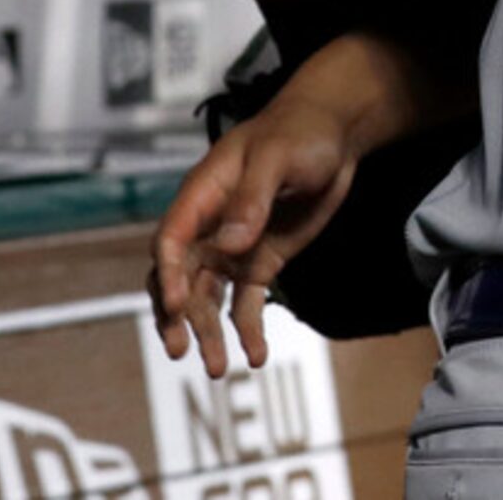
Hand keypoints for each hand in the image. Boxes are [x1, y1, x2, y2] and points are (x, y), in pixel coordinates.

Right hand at [149, 95, 359, 376]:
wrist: (333, 135)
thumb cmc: (299, 133)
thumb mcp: (277, 157)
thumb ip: (253, 198)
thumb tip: (231, 243)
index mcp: (201, 197)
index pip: (171, 241)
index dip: (169, 274)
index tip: (177, 304)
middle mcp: (208, 228)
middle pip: (181, 279)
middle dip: (178, 317)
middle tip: (182, 350)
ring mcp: (233, 248)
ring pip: (208, 299)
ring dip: (209, 334)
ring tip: (218, 369)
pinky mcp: (260, 262)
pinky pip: (246, 303)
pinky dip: (247, 329)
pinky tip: (255, 356)